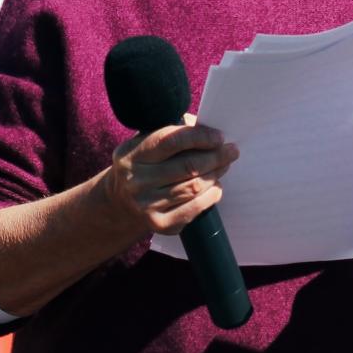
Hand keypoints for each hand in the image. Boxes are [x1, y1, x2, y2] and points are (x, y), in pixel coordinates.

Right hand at [93, 113, 237, 238]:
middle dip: (215, 156)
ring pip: (194, 187)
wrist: (121, 202)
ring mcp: (146, 205)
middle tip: (232, 151)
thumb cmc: (143, 165)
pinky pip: (194, 208)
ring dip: (215, 174)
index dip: (199, 137)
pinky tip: (215, 186)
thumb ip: (172, 133)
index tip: (219, 137)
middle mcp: (135, 181)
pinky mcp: (159, 224)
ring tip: (224, 165)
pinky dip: (211, 195)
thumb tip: (207, 128)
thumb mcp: (146, 144)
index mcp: (131, 155)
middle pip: (187, 167)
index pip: (171, 142)